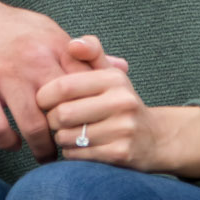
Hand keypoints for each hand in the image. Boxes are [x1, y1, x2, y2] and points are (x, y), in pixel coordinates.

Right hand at [0, 0, 77, 159]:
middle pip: (62, 108)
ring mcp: (3, 74)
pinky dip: (7, 141)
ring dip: (41, 147)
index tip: (92, 127)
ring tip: (45, 157)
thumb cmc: (9, 27)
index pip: (85, 84)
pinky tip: (12, 143)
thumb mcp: (48, 31)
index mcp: (53, 46)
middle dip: (69, 134)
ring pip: (32, 123)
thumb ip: (84, 54)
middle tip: (70, 150)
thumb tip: (122, 68)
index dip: (91, 111)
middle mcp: (32, 60)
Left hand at [37, 45, 199, 178]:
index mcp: (114, 79)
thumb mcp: (109, 74)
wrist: (155, 137)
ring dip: (61, 138)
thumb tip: (73, 44)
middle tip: (56, 121)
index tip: (44, 102)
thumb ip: (91, 53)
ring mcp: (124, 129)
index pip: (63, 86)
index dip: (44, 97)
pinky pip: (77, 155)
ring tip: (71, 133)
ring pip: (67, 137)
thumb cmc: (121, 103)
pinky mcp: (121, 153)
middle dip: (52, 120)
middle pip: (62, 114)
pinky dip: (71, 153)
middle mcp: (122, 102)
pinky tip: (81, 147)